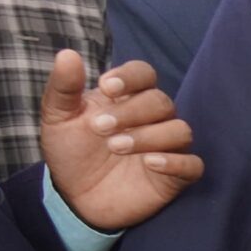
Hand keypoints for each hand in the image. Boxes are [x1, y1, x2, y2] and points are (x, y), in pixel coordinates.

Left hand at [40, 52, 199, 231]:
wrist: (74, 197)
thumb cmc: (71, 152)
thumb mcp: (57, 118)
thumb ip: (63, 87)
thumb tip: (67, 54)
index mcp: (127, 98)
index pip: (144, 74)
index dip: (131, 76)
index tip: (107, 87)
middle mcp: (152, 119)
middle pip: (161, 102)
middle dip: (132, 112)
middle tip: (100, 129)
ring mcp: (166, 147)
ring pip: (180, 130)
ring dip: (149, 136)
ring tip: (116, 148)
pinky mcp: (175, 177)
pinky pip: (193, 164)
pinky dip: (176, 162)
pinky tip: (149, 163)